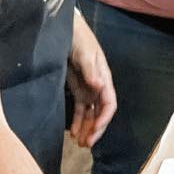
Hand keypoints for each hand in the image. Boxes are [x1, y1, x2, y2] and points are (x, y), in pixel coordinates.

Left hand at [67, 14, 116, 147]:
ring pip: (90, 114)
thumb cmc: (77, 38)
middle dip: (95, 129)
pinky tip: (73, 132)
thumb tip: (98, 85)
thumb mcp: (83, 52)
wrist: (64, 30)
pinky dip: (77, 122)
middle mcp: (98, 86)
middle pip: (100, 113)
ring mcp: (87, 89)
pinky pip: (79, 110)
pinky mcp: (77, 89)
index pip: (109, 104)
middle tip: (86, 144)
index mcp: (104, 78)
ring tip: (80, 143)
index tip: (95, 130)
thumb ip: (90, 70)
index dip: (104, 119)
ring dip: (86, 129)